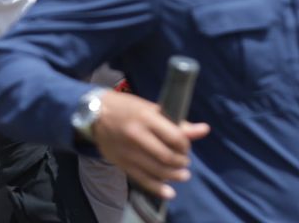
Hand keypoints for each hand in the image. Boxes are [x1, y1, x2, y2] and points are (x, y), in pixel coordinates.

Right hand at [91, 90, 208, 199]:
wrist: (94, 114)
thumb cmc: (127, 108)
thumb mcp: (151, 109)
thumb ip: (177, 123)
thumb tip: (204, 130)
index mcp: (146, 117)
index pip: (175, 138)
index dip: (185, 146)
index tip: (186, 147)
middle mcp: (137, 135)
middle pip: (167, 157)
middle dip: (181, 162)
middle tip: (184, 161)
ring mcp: (128, 151)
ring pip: (157, 170)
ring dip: (174, 175)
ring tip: (182, 174)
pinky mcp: (122, 163)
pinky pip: (143, 179)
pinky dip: (158, 188)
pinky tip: (169, 192)